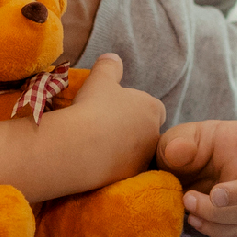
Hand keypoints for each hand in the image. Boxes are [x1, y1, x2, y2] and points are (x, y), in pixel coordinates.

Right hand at [45, 52, 166, 185]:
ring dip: (122, 150)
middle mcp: (154, 135)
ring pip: (136, 154)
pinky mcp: (129, 179)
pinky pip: (122, 170)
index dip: (138, 108)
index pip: (154, 109)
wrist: (81, 146)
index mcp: (152, 109)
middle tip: (106, 128)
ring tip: (97, 146)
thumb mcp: (100, 78)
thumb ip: (109, 66)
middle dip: (132, 131)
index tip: (119, 110)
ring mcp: (143, 160)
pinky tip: (93, 161)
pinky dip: (112, 166)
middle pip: (147, 132)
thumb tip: (113, 57)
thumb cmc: (94, 106)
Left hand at [155, 119, 236, 236]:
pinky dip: (214, 230)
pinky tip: (194, 220)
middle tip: (188, 199)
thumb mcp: (176, 137)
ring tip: (189, 213)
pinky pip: (234, 230)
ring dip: (215, 223)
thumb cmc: (184, 144)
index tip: (216, 195)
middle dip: (220, 209)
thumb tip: (181, 150)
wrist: (178, 162)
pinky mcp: (234, 212)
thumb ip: (178, 142)